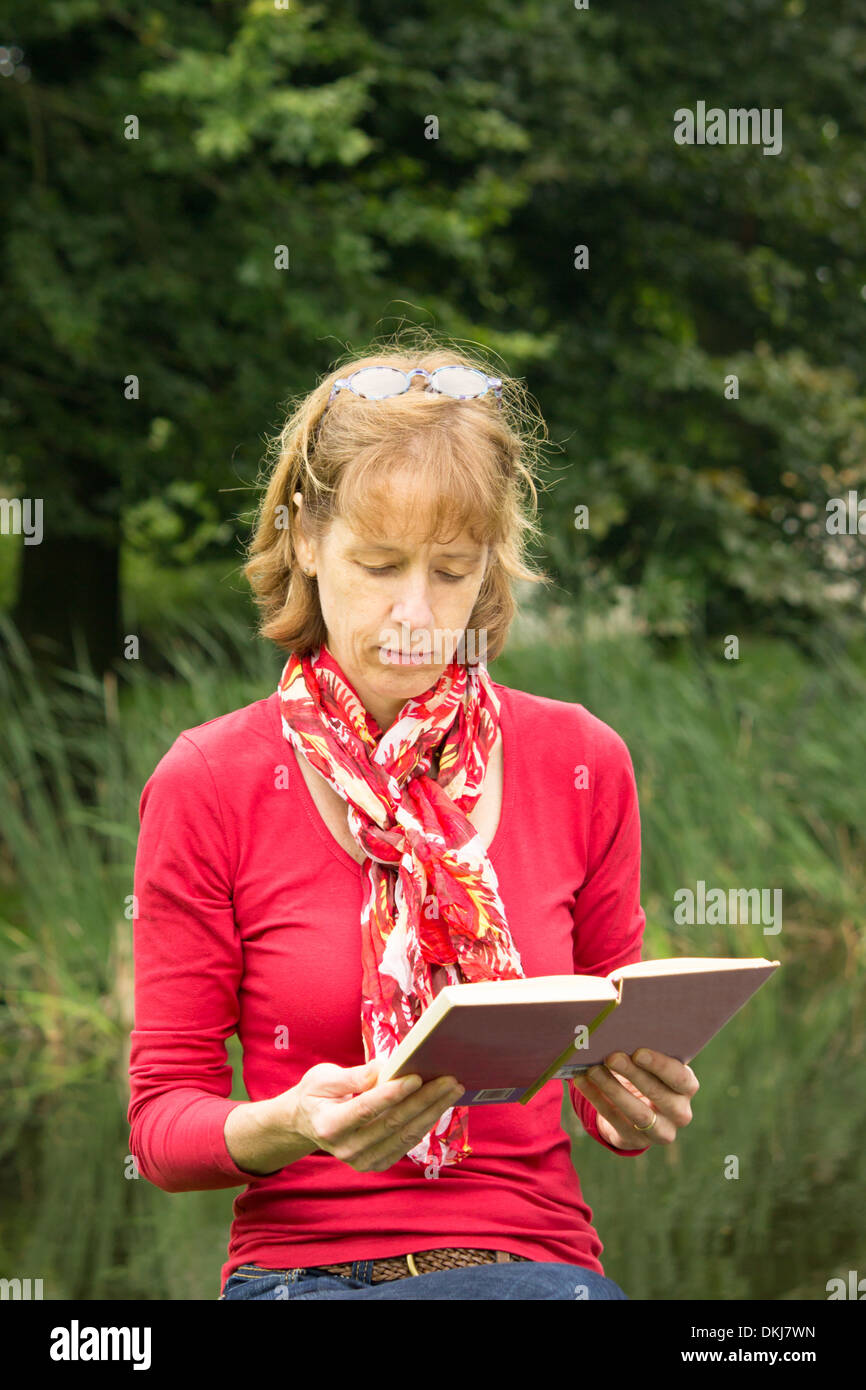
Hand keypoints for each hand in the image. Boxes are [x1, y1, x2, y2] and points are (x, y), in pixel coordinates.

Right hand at [288, 1061, 463, 1171]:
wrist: (307, 1124)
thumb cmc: (316, 1095)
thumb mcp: (324, 1078)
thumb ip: (355, 1076)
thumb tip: (388, 1066)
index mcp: (329, 1126)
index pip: (366, 1109)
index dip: (392, 1093)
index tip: (416, 1076)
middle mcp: (346, 1149)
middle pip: (393, 1123)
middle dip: (424, 1099)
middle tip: (449, 1080)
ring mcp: (362, 1161)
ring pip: (406, 1135)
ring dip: (433, 1111)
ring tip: (453, 1090)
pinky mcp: (376, 1164)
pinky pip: (407, 1143)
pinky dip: (426, 1122)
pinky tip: (440, 1105)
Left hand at [571, 1049, 698, 1148]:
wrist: (634, 1109)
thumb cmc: (644, 1073)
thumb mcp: (651, 1065)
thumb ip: (643, 1051)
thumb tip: (617, 1032)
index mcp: (687, 1087)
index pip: (680, 1078)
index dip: (660, 1066)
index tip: (638, 1052)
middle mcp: (680, 1112)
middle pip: (658, 1094)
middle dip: (632, 1074)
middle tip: (611, 1056)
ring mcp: (660, 1130)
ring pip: (637, 1112)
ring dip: (613, 1088)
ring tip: (592, 1069)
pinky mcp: (636, 1141)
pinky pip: (615, 1120)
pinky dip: (596, 1099)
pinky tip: (583, 1082)